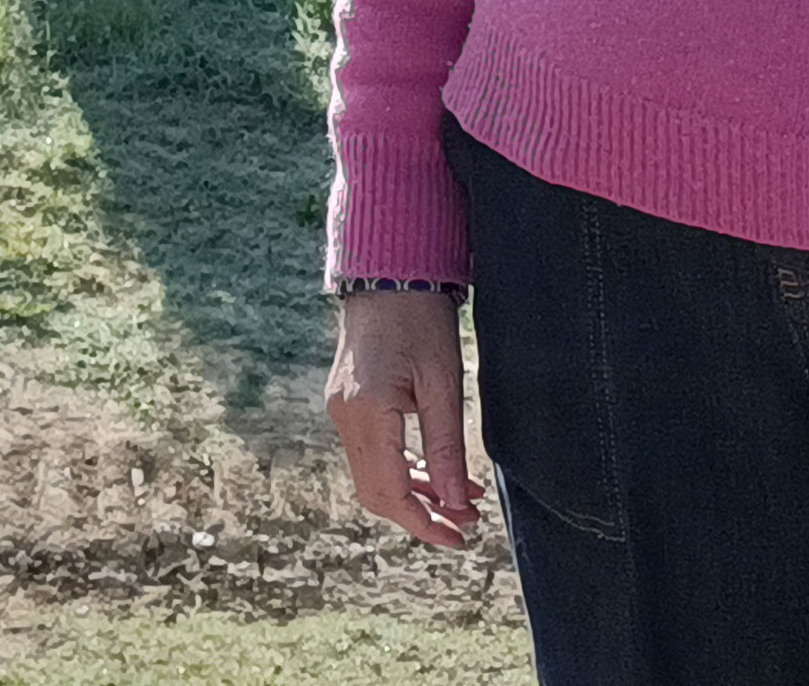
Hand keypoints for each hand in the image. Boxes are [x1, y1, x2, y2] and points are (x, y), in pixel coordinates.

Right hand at [325, 289, 483, 547]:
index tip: (459, 538)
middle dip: (422, 513)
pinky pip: (373, 450)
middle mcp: (345, 416)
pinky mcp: (348, 401)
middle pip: (377, 492)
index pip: (391, 492)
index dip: (424, 524)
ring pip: (375, 473)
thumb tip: (454, 502)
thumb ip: (446, 445)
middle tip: (466, 521)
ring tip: (463, 498)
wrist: (386, 271)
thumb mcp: (442, 381)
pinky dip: (404, 467)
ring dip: (416, 491)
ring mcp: (342, 409)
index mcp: (368, 412)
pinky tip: (438, 470)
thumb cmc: (419, 317)